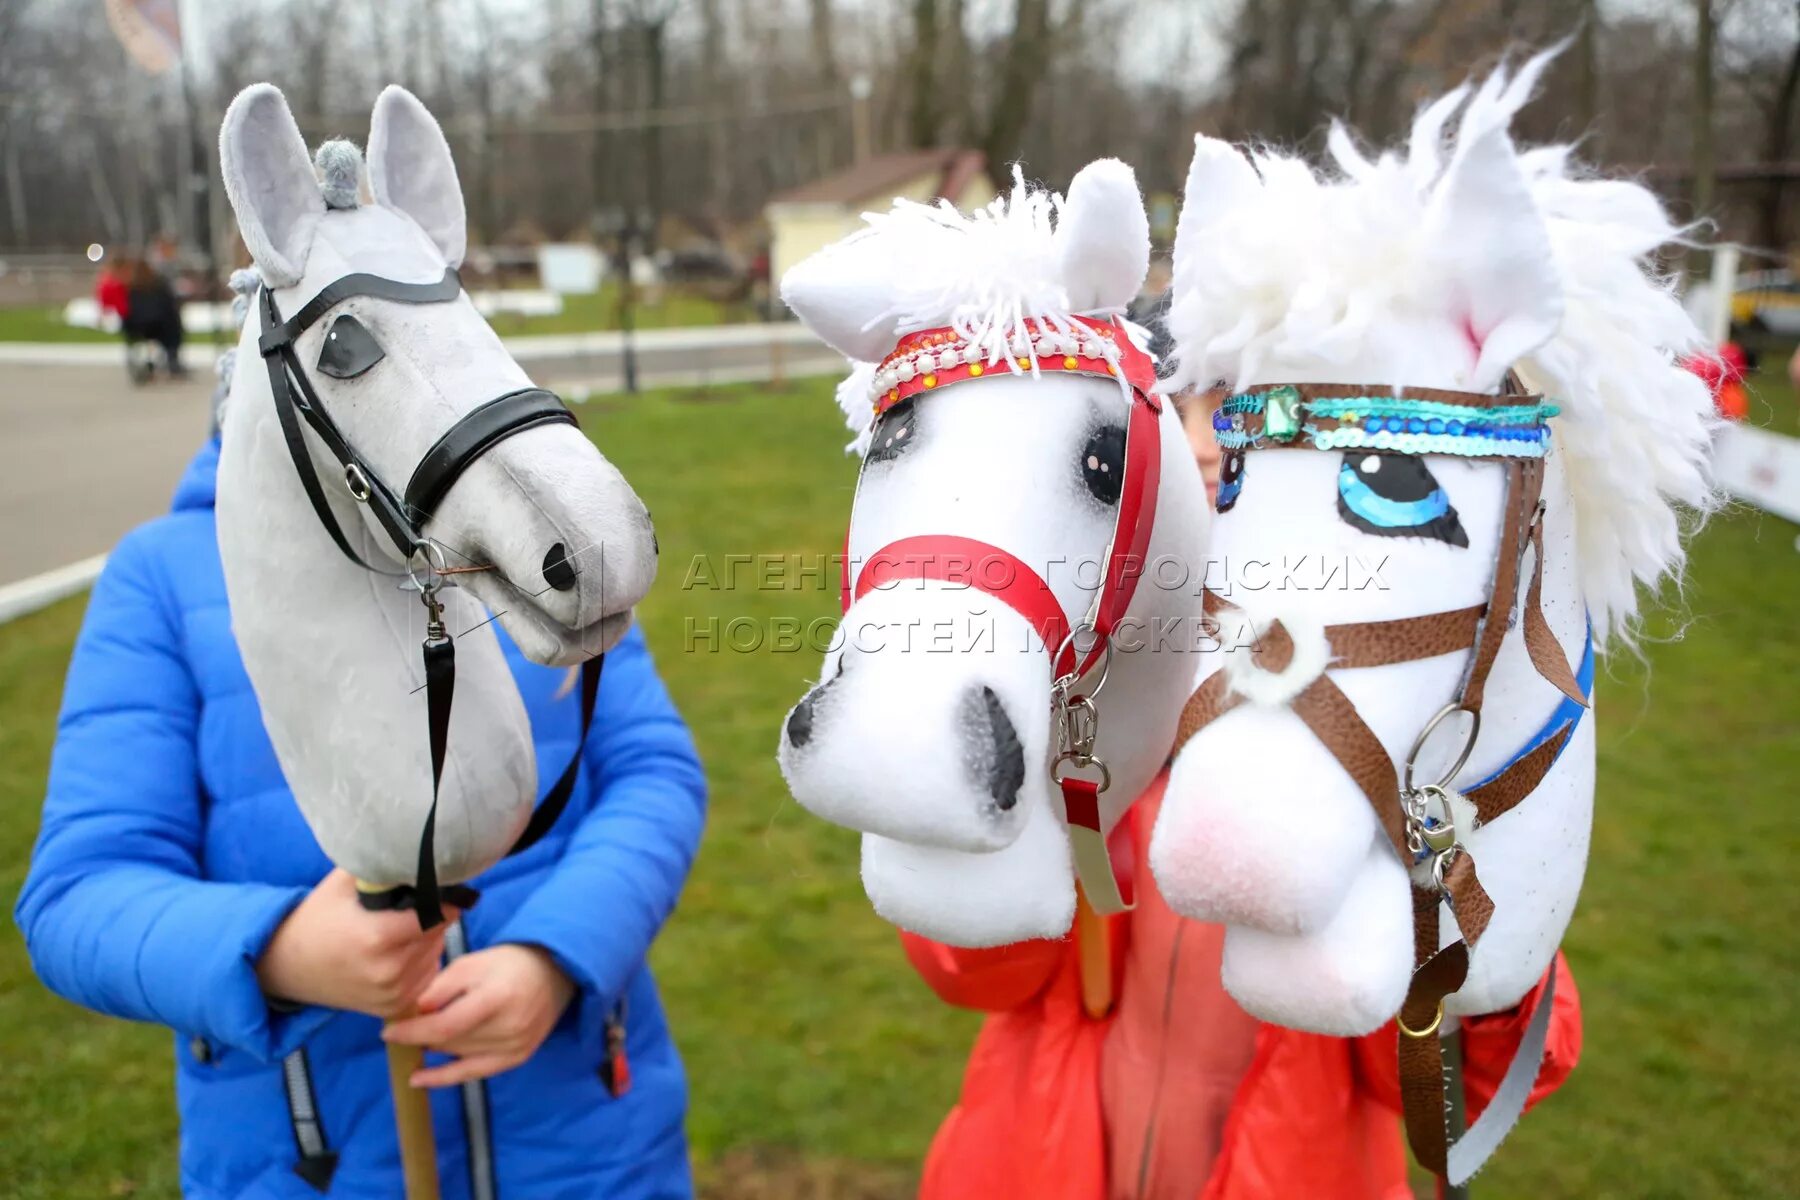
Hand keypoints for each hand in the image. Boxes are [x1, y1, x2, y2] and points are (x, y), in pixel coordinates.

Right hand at [255, 868, 452, 1018]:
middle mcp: (389, 970)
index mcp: (378, 937)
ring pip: (434, 953)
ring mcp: (392, 993)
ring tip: (402, 928)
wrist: (289, 966)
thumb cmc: (319, 918)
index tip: (442, 887)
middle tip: (415, 905)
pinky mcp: (394, 1006)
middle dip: (433, 915)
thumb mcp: (345, 882)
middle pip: (437, 933)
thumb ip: (383, 866)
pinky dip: (421, 960)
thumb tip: (418, 850)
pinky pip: (426, 974)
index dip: (442, 898)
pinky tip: (398, 950)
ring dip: (428, 939)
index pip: (437, 913)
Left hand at [382, 944, 574, 1087]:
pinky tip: (419, 1079)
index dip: (412, 1032)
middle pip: (450, 1042)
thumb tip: (414, 1012)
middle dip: (421, 1037)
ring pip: (458, 1055)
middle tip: (401, 1031)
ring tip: (414, 1044)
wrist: (553, 973)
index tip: (387, 1031)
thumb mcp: (471, 963)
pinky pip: (474, 1074)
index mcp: (495, 999)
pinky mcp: (517, 1057)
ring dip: (433, 1050)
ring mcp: (515, 1046)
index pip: (445, 1026)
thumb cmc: (506, 964)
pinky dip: (445, 1078)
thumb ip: (441, 987)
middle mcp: (508, 1028)